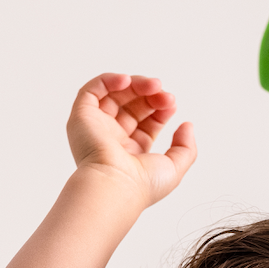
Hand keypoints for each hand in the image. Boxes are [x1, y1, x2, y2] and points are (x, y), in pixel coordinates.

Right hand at [66, 73, 195, 207]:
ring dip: (136, 84)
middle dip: (151, 95)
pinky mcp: (81, 118)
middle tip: (164, 94)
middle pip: (131, 105)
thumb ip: (186, 147)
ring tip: (153, 85)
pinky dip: (109, 80)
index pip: (146, 121)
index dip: (160, 108)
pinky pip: (92, 91)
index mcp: (131, 152)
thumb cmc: (141, 186)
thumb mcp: (175, 168)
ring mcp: (96, 127)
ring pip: (114, 95)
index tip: (171, 104)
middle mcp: (112, 139)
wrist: (114, 187)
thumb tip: (186, 125)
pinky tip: (127, 81)